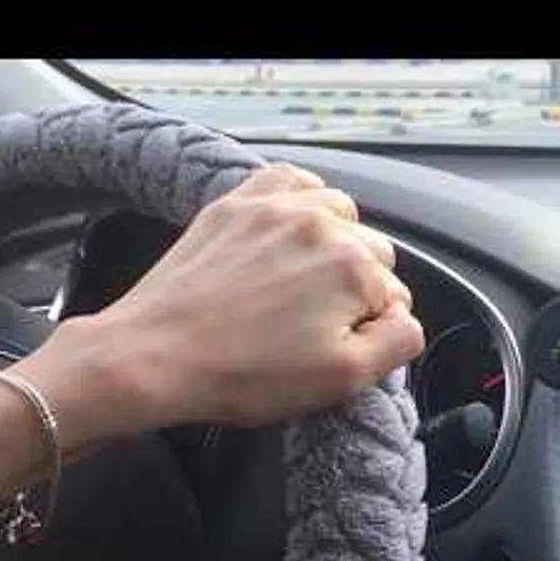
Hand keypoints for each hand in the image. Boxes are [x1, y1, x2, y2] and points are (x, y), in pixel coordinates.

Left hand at [13, 163, 424, 446]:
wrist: (154, 355)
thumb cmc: (244, 374)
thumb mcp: (341, 380)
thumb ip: (397, 343)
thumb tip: (405, 318)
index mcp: (354, 268)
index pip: (395, 296)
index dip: (374, 328)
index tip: (341, 347)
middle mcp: (322, 225)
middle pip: (373, 251)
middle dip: (358, 285)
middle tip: (319, 324)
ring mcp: (277, 208)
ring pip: (338, 212)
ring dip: (335, 241)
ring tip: (307, 280)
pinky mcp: (237, 204)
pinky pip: (292, 181)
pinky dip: (302, 200)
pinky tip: (293, 228)